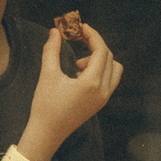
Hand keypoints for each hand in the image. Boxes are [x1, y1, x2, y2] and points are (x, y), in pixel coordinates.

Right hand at [22, 22, 122, 156]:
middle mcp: (103, 91)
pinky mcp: (100, 103)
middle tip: (78, 38)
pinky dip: (100, 71)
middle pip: (109, 58)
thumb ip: (51, 50)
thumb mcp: (47, 74)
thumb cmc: (46, 105)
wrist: (47, 133)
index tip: (81, 27)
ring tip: (78, 64)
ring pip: (114, 70)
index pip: (101, 51)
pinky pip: (109, 80)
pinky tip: (79, 75)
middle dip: (95, 45)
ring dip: (100, 59)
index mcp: (92, 83)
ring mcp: (104, 99)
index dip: (93, 35)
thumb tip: (55, 31)